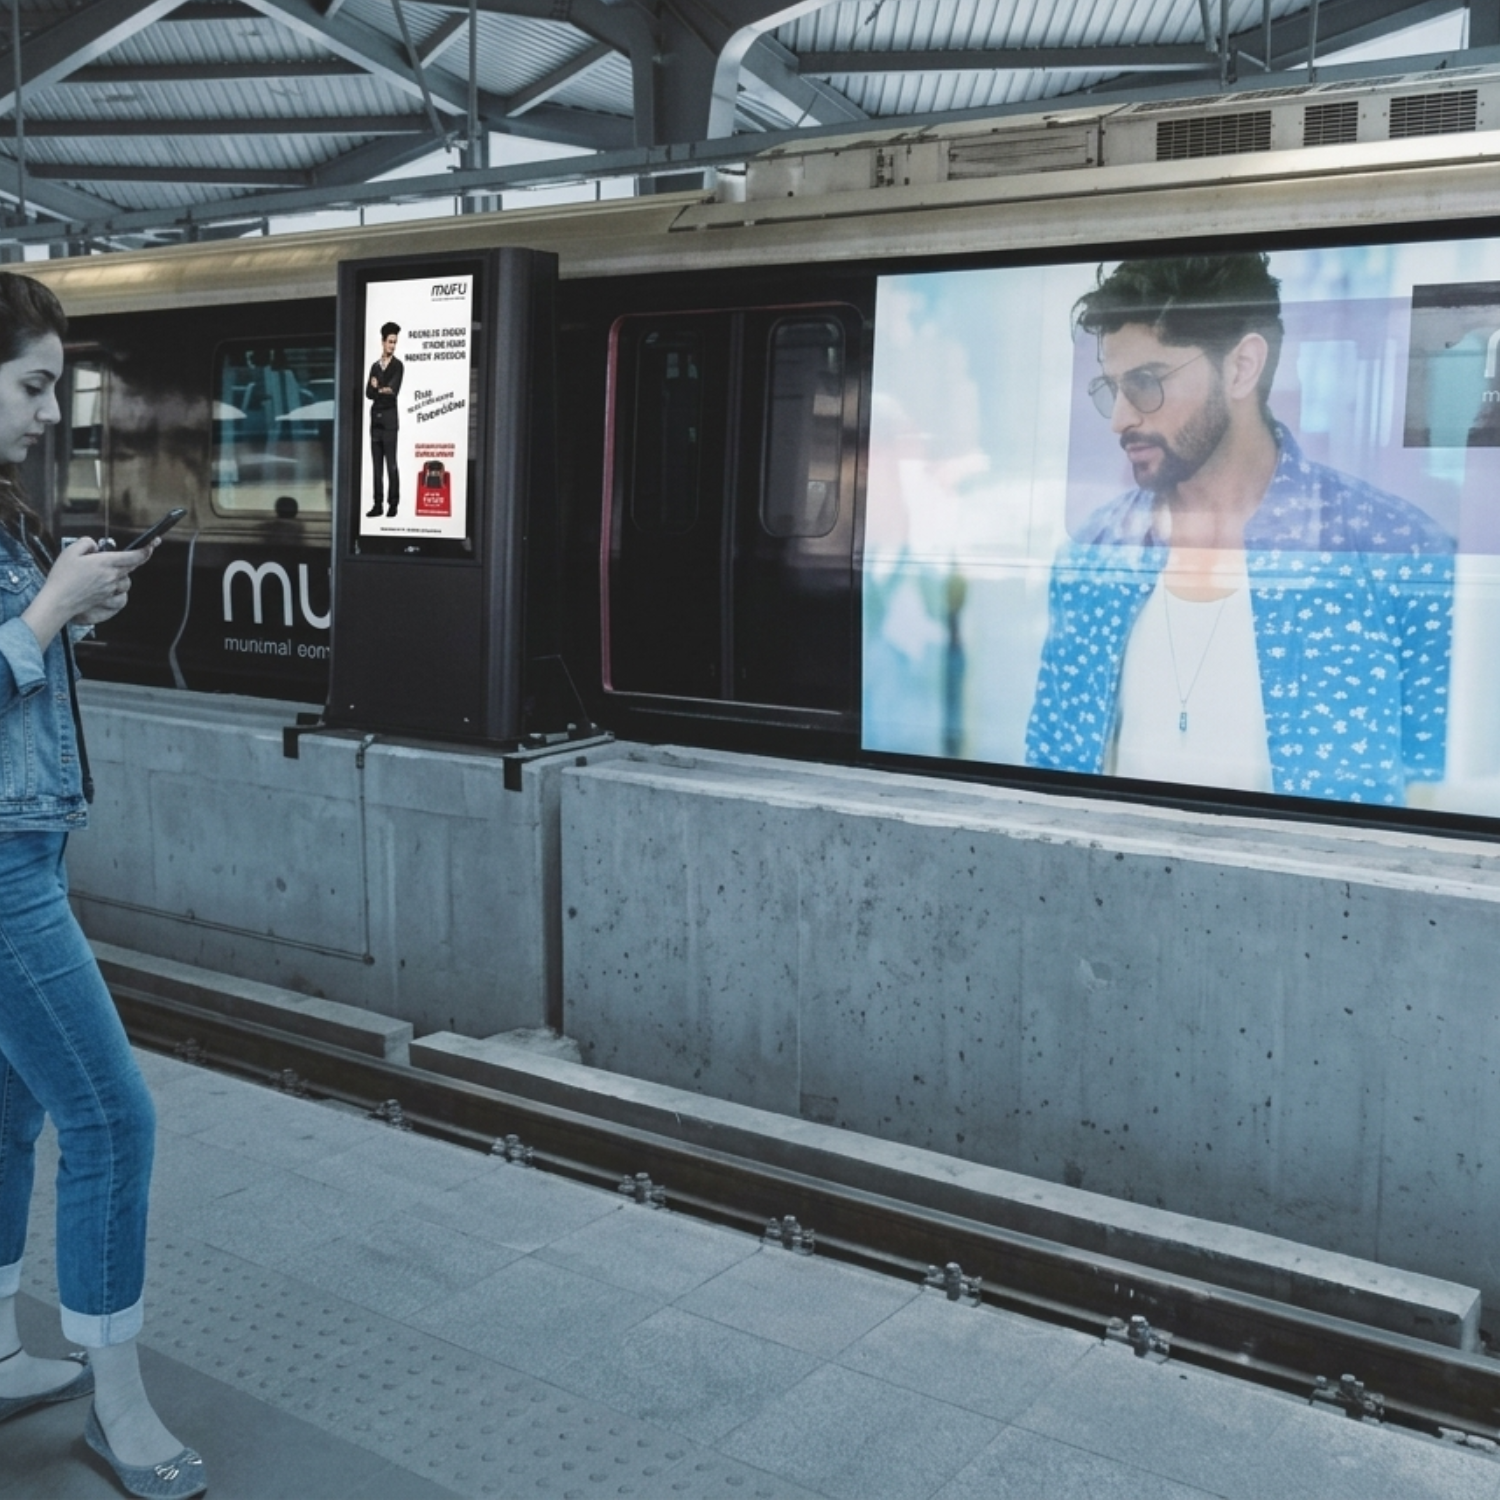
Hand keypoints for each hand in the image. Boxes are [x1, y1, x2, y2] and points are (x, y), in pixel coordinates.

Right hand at [22, 537, 154, 648]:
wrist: (58, 601)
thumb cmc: (62, 577)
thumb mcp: (70, 551)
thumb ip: (86, 543)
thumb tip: (96, 546)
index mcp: (104, 563)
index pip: (133, 556)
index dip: (146, 549)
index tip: (154, 544)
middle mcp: (111, 577)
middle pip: (131, 568)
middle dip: (131, 561)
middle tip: (120, 558)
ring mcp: (110, 591)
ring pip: (127, 583)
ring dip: (122, 577)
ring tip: (108, 574)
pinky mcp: (106, 601)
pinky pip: (121, 598)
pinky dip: (119, 594)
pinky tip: (110, 590)